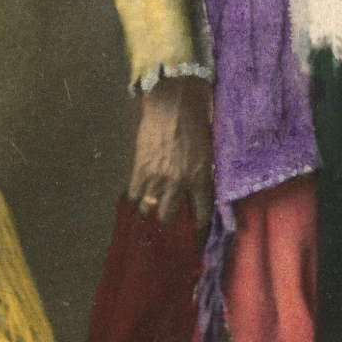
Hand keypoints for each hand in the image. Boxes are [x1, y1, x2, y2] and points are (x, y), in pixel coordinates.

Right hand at [127, 75, 212, 228]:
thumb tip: (200, 188)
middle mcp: (179, 183)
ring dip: (148, 209)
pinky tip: (135, 197)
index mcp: (201, 178)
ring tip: (148, 209)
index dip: (197, 231)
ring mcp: (156, 177)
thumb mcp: (208, 150)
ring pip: (148, 209)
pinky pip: (132, 195)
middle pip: (168, 217)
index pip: (201, 216)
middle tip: (165, 216)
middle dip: (167, 219)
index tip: (195, 240)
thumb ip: (204, 172)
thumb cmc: (197, 119)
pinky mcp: (139, 168)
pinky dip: (133, 197)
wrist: (174, 101)